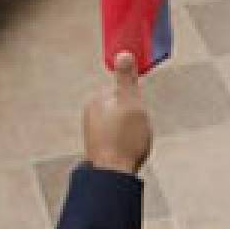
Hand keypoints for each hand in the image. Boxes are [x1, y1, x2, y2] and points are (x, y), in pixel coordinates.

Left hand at [82, 52, 152, 175]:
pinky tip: (129, 152)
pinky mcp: (98, 149)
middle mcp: (90, 115)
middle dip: (133, 117)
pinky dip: (125, 143)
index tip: (139, 113)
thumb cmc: (124, 138)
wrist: (113, 175)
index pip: (121, 91)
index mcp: (96, 100)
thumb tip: (123, 53)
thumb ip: (126, 78)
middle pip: (121, 108)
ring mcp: (93, 133)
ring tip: (134, 143)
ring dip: (130, 132)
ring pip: (120, 125)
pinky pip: (117, 139)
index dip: (135, 101)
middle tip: (138, 130)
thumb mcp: (130, 102)